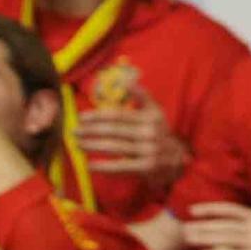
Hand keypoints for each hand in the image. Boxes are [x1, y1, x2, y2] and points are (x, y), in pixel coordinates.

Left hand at [73, 88, 189, 183]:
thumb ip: (142, 97)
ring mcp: (149, 151)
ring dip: (93, 146)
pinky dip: (104, 167)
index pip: (118, 115)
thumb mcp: (155, 112)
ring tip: (77, 145)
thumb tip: (128, 81)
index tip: (81, 117)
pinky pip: (121, 167)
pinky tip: (89, 165)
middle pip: (114, 131)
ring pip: (115, 147)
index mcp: (150, 117)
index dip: (98, 116)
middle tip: (74, 132)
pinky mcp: (146, 167)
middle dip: (91, 131)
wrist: (177, 159)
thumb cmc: (159, 133)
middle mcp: (150, 133)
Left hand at [182, 202, 250, 249]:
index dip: (210, 209)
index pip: (230, 209)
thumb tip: (217, 225)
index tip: (191, 210)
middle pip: (225, 225)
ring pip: (226, 239)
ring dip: (205, 238)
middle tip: (184, 228)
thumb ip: (243, 225)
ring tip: (188, 239)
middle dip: (203, 225)